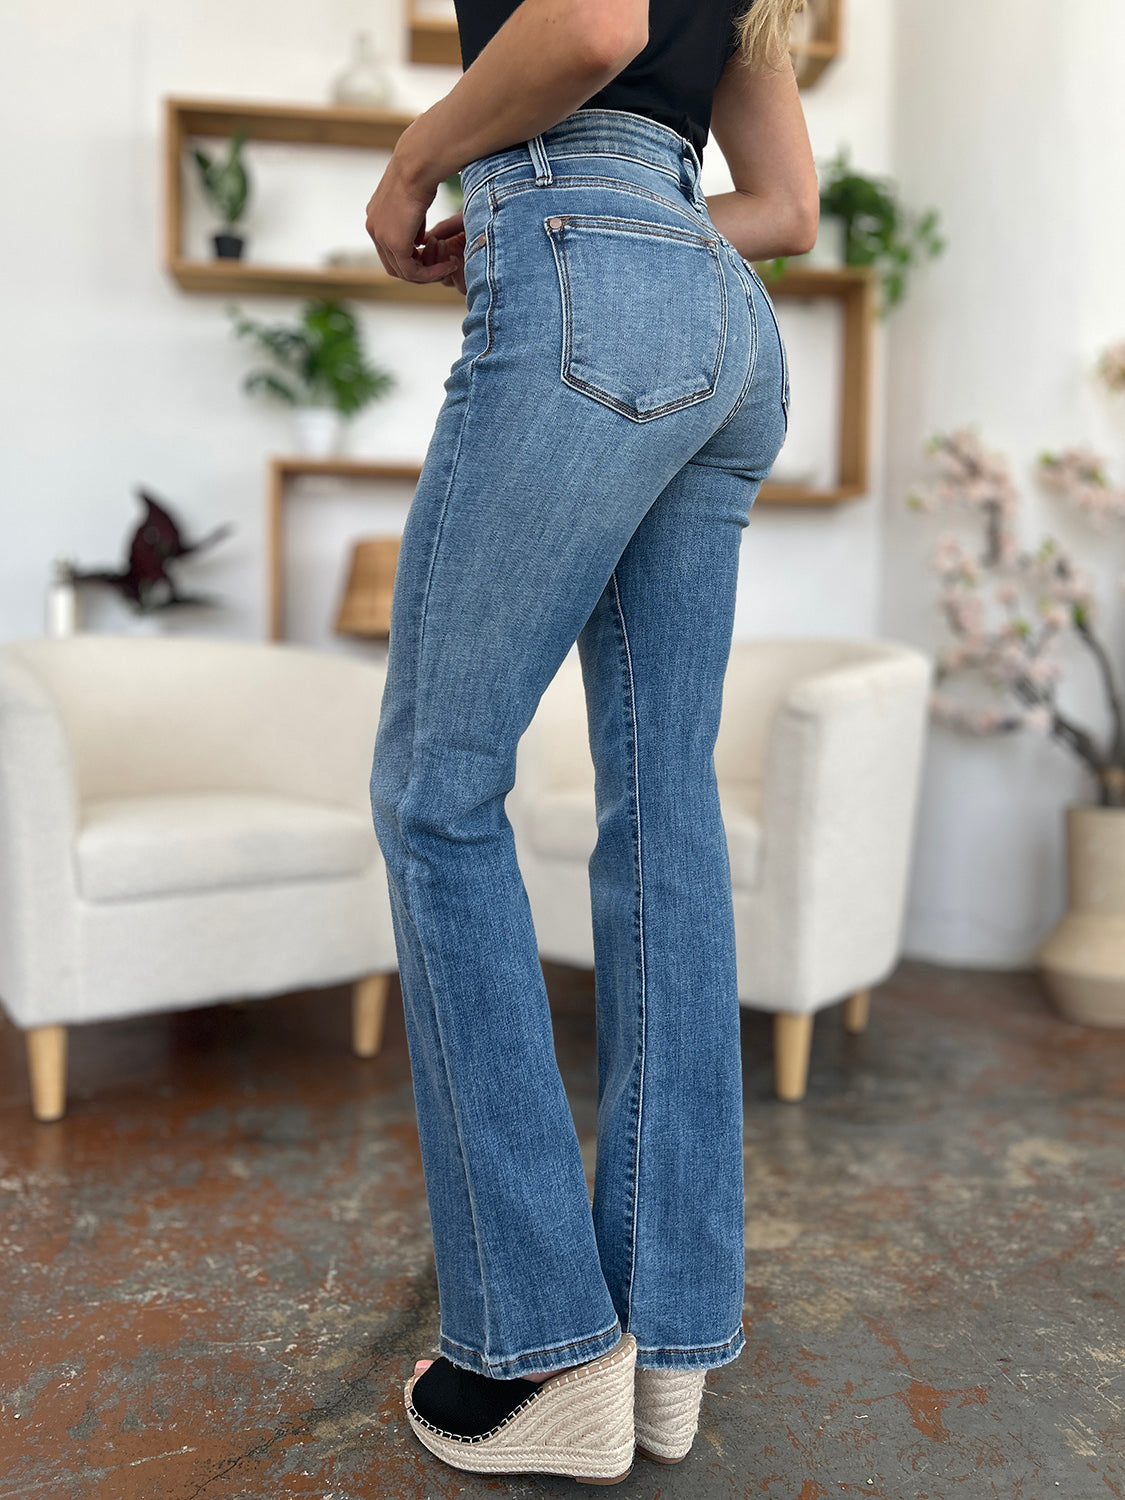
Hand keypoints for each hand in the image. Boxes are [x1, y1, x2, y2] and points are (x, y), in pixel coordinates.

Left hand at [365, 154, 464, 291]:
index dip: (412, 256)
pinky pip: (412, 272)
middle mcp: (374, 228)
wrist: (417, 165)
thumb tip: (420, 240)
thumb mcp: (415, 201)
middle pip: (393, 264)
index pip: (390, 248)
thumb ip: (414, 223)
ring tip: (448, 266)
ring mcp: (381, 237)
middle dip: (419, 270)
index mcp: (376, 216)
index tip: (433, 253)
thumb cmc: (421, 172)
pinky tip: (447, 266)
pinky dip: (430, 274)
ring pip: (403, 271)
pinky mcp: (395, 244)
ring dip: (427, 274)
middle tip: (442, 266)